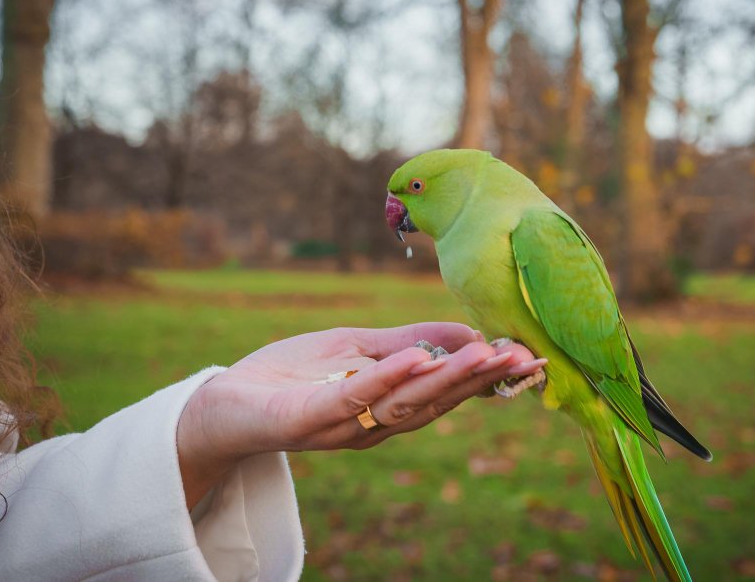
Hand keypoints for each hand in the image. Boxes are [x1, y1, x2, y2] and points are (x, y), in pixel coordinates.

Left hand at [176, 322, 544, 507]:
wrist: (224, 402)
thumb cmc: (295, 373)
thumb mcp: (359, 348)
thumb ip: (410, 340)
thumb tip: (469, 330)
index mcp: (391, 407)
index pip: (448, 391)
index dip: (489, 376)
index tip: (530, 357)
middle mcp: (375, 424)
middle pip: (435, 401)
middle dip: (481, 379)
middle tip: (523, 356)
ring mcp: (343, 424)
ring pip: (403, 403)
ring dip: (446, 378)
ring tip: (485, 354)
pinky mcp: (306, 418)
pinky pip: (352, 398)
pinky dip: (385, 379)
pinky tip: (414, 358)